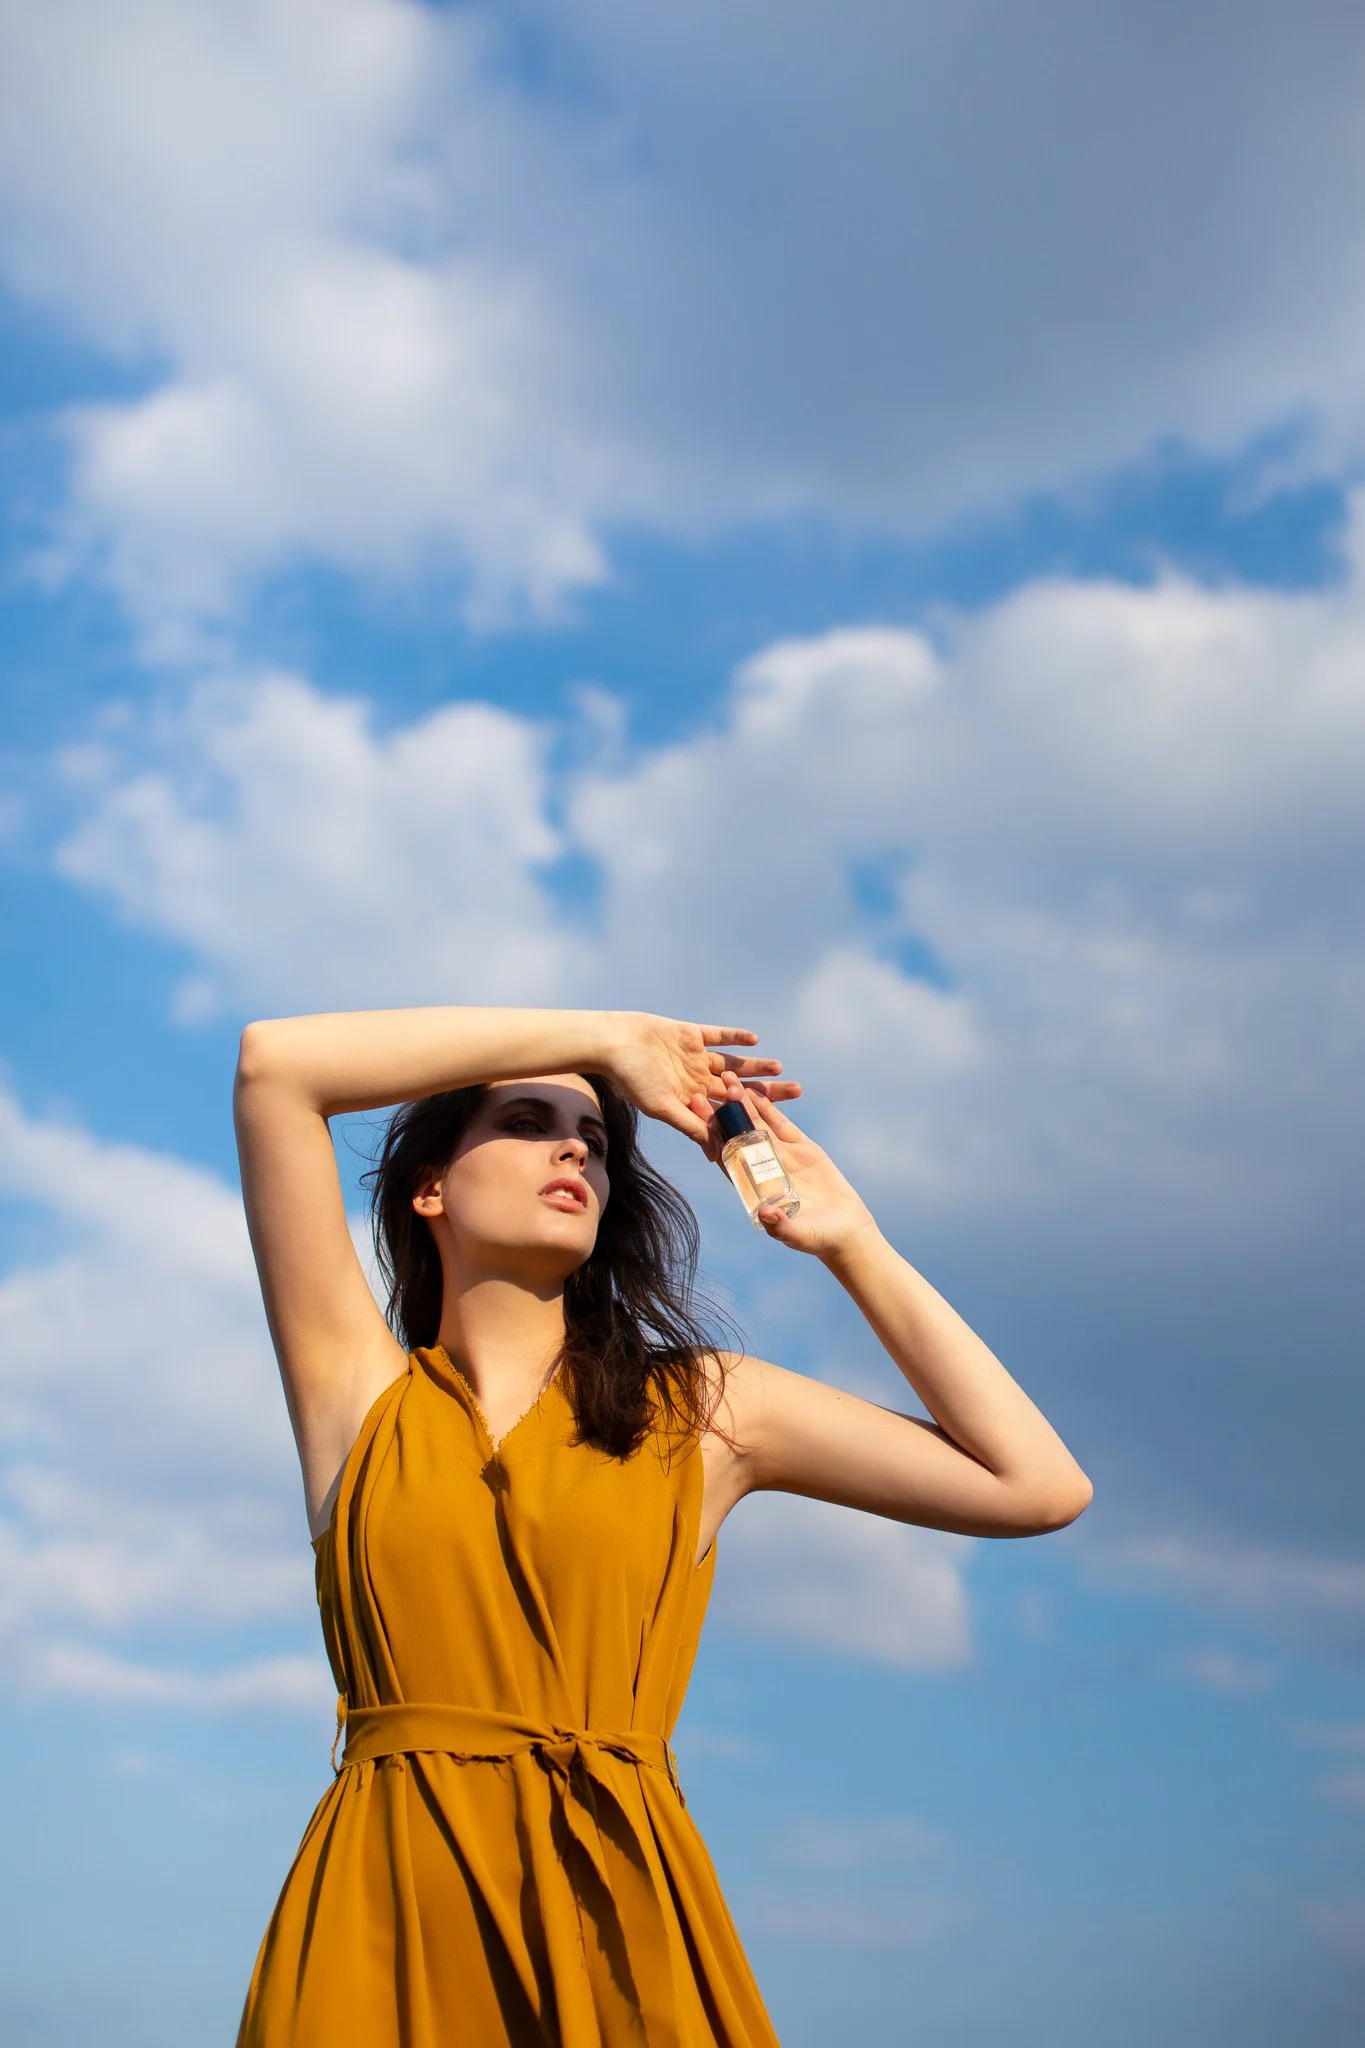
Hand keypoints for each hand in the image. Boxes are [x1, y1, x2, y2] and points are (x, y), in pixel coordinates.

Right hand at [605, 1012, 802, 1143]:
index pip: (728, 1111)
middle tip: (797, 1092)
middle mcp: (696, 1080)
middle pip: (739, 1088)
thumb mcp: (662, 1107)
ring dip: (756, 1065)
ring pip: (733, 1063)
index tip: (778, 1122)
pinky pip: (718, 1036)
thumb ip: (690, 1126)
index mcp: (691, 1100)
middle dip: (766, 1090)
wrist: (612, 1044)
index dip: (752, 1115)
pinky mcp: (691, 1034)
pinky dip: (735, 1037)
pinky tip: (754, 1041)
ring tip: (780, 1068)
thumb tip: (717, 1152)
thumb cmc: (631, 1079)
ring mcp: (694, 1057)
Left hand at [707, 1076, 875, 1259]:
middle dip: (721, 1114)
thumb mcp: (797, 1234)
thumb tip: (764, 1213)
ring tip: (729, 1081)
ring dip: (743, 1104)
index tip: (695, 1122)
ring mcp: (781, 1156)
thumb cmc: (817, 1238)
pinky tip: (758, 1091)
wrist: (845, 1230)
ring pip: (757, 1124)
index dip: (711, 1140)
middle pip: (735, 1136)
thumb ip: (781, 1225)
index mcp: (752, 1187)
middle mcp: (761, 1168)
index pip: (725, 1159)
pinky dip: (770, 1107)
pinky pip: (781, 1123)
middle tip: (704, 1091)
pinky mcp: (802, 1147)